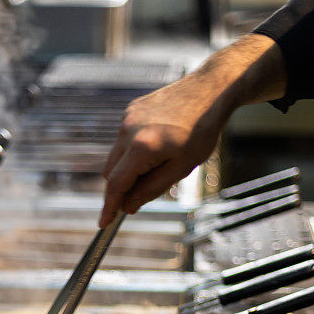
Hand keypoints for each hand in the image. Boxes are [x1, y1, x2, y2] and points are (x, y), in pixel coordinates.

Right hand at [99, 77, 227, 226]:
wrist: (210, 89)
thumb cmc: (201, 131)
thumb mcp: (181, 168)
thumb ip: (151, 188)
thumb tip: (128, 206)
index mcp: (141, 148)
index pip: (116, 185)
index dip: (109, 207)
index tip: (103, 223)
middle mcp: (128, 131)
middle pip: (111, 173)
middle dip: (122, 187)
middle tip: (147, 190)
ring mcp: (127, 118)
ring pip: (116, 156)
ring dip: (128, 168)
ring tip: (160, 160)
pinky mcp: (130, 110)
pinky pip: (123, 139)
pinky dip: (132, 150)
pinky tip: (158, 142)